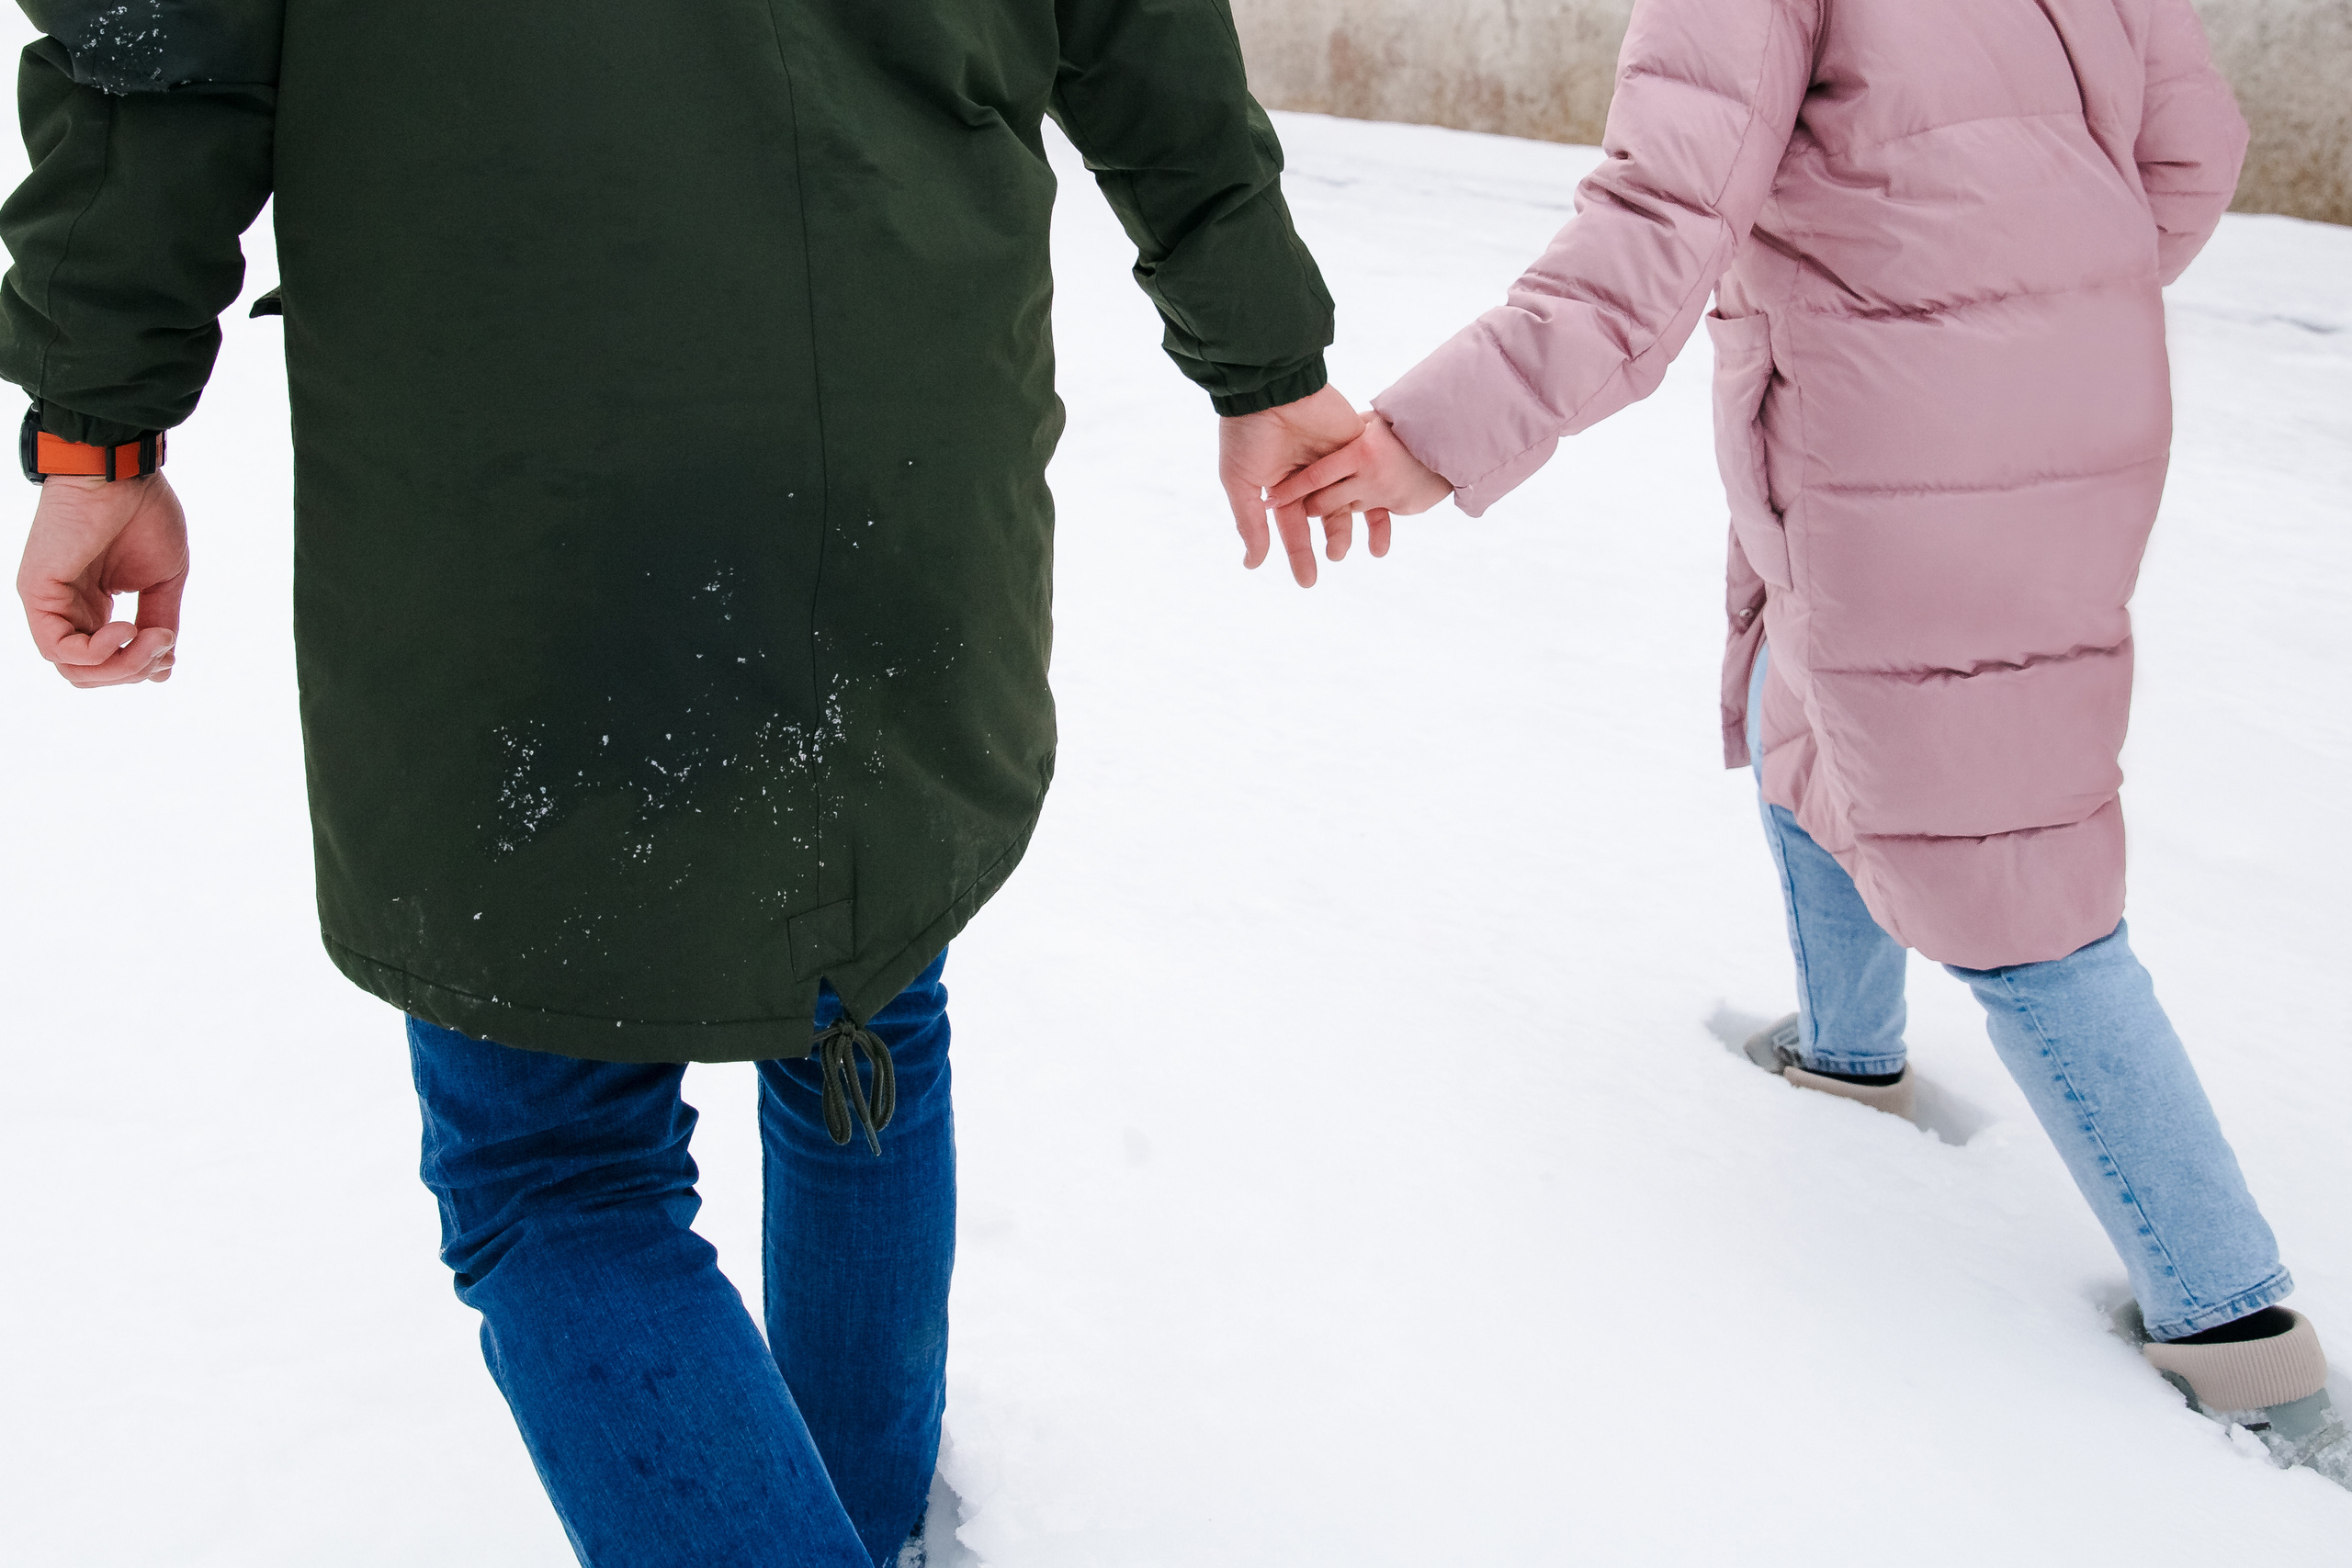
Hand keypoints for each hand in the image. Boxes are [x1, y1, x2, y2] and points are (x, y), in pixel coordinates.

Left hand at [18, 472, 186, 686]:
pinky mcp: (38, 593)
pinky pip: (59, 648)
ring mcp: (50, 603)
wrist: (122, 474)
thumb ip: (158, 619)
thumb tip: (163, 664)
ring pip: (74, 669)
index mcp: (93, 605)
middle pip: (90, 674)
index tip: (171, 652)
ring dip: (121, 665)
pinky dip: (97, 652)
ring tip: (150, 638)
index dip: (141, 668)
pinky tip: (126, 627)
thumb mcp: (162, 580)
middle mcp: (68, 608)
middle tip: (163, 647)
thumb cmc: (143, 514)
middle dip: (133, 671)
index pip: (107, 661)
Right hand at [1218, 382, 1366, 587]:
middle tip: (1335, 558)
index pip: (1293, 526)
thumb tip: (1254, 564)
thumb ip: (1251, 525)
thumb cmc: (1248, 435)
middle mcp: (1309, 476)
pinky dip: (1379, 496)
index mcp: (1280, 485)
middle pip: (1325, 517)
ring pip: (1350, 500)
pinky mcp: (1355, 445)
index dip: (1300, 553)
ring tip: (1351, 545)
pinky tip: (1385, 518)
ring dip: (1352, 526)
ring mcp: (1334, 461)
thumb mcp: (1241, 484)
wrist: (1272, 388)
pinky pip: (1371, 475)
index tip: (1307, 581)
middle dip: (1331, 541)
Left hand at [1267, 412, 1452, 533]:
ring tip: (1339, 510)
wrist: (1452, 434)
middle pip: (1326, 504)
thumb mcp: (1372, 422)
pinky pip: (1374, 512)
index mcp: (1359, 452)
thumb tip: (1315, 437)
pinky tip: (1378, 497)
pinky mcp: (1403, 506)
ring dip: (1338, 511)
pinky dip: (1369, 506)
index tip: (1271, 500)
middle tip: (1300, 508)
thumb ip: (1346, 433)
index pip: (1315, 477)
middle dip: (1310, 508)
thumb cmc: (1405, 423)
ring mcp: (1387, 495)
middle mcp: (1370, 478)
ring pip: (1347, 511)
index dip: (1291, 490)